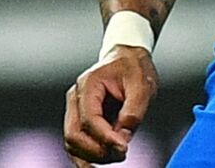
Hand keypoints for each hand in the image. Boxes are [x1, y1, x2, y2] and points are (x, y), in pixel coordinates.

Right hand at [63, 46, 156, 164]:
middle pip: (74, 135)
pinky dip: (88, 155)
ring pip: (72, 143)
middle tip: (121, 155)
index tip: (123, 148)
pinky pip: (78, 142)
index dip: (105, 138)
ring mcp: (75, 109)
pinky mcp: (80, 119)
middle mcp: (76, 98)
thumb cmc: (133, 68)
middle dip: (96, 151)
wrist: (127, 58)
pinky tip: (103, 159)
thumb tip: (123, 138)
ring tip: (117, 156)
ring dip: (92, 156)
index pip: (89, 119)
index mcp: (89, 84)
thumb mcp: (142, 84)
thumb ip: (133, 111)